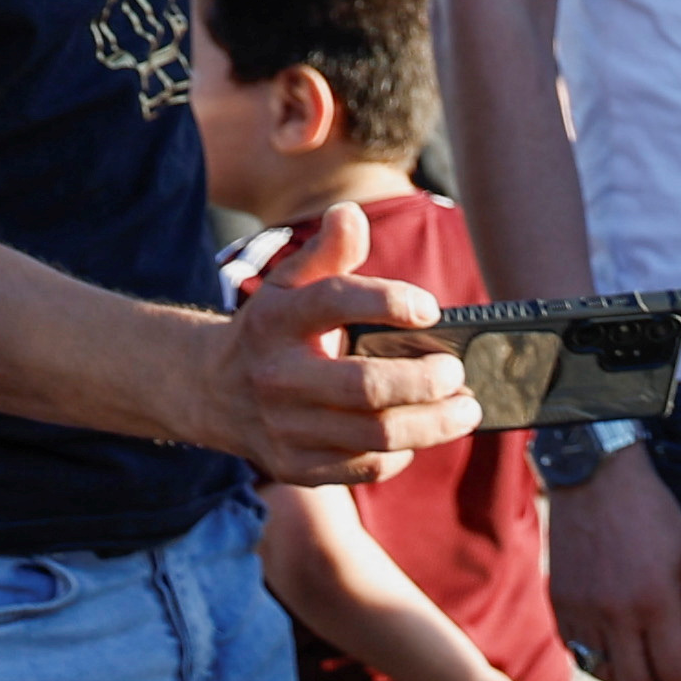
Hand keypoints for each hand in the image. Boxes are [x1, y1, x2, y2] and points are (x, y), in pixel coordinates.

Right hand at [215, 203, 475, 485]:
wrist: (214, 390)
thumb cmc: (274, 330)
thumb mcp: (289, 285)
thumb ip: (326, 253)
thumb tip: (351, 214)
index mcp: (275, 319)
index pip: (333, 301)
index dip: (387, 302)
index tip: (431, 308)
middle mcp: (277, 375)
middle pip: (367, 386)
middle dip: (426, 381)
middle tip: (457, 372)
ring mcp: (285, 426)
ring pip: (377, 434)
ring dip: (434, 423)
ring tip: (466, 408)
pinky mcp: (298, 466)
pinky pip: (368, 466)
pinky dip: (405, 451)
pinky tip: (421, 433)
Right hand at [549, 453, 680, 680]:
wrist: (594, 478)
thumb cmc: (654, 515)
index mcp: (655, 600)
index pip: (676, 672)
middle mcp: (615, 613)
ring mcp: (582, 611)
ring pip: (608, 673)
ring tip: (651, 679)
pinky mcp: (560, 604)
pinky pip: (580, 653)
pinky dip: (603, 664)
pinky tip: (620, 655)